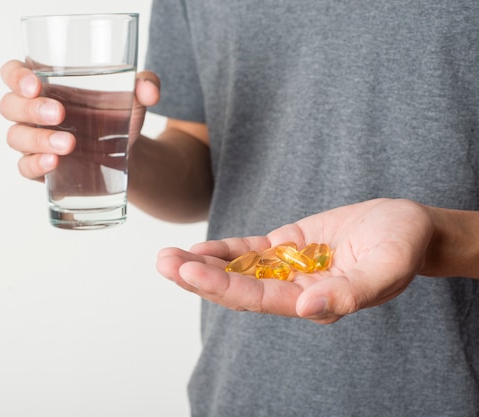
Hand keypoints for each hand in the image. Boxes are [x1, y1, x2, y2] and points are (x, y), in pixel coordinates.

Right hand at [0, 60, 160, 181]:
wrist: (128, 155)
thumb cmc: (119, 116)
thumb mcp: (134, 97)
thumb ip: (145, 85)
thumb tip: (149, 90)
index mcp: (46, 85)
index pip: (13, 73)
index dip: (16, 76)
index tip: (35, 84)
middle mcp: (32, 111)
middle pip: (10, 106)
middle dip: (30, 109)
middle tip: (59, 114)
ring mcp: (33, 141)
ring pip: (16, 137)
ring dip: (38, 139)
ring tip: (69, 144)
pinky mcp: (40, 168)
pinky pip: (24, 167)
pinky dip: (35, 165)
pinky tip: (54, 163)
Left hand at [156, 198, 434, 323]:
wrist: (407, 226)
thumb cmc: (402, 246)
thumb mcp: (385, 267)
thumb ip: (349, 292)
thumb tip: (308, 310)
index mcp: (314, 302)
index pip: (259, 299)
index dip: (222, 287)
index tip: (187, 273)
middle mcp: (294, 291)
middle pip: (238, 288)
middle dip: (199, 277)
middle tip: (163, 263)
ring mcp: (287, 269)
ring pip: (237, 271)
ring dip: (202, 265)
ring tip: (166, 256)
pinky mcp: (286, 247)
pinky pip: (249, 252)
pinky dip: (223, 251)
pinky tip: (197, 250)